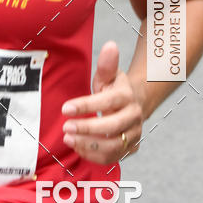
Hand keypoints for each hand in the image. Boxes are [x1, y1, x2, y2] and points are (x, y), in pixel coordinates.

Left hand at [61, 41, 142, 163]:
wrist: (137, 104)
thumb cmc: (117, 89)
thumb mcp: (110, 75)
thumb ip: (107, 64)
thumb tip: (110, 45)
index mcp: (127, 96)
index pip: (107, 102)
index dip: (86, 106)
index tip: (66, 108)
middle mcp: (134, 117)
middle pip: (112, 127)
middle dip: (86, 128)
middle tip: (66, 127)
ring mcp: (134, 135)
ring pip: (114, 146)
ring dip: (89, 145)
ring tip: (69, 138)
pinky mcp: (131, 149)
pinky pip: (113, 158)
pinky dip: (94, 156)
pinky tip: (78, 147)